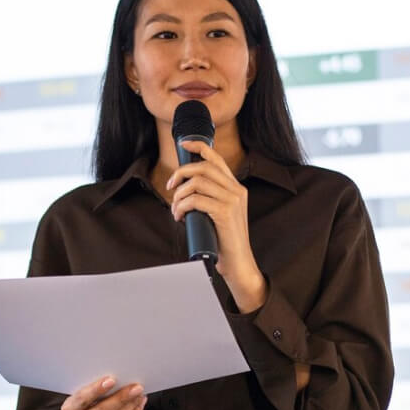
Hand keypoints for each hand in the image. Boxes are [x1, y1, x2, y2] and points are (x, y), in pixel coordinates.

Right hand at [60, 376, 146, 409]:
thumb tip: (120, 379)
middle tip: (136, 388)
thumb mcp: (86, 396)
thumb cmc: (88, 406)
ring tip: (139, 396)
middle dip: (121, 398)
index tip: (112, 380)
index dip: (97, 389)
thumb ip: (97, 389)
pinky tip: (138, 406)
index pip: (82, 398)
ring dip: (130, 407)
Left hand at [168, 141, 266, 312]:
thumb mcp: (219, 215)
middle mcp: (237, 191)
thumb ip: (210, 200)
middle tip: (170, 187)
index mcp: (236, 188)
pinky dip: (182, 206)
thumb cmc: (225, 242)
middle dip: (181, 173)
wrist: (239, 264)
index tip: (184, 145)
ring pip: (197, 182)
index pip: (217, 159)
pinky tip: (179, 216)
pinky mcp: (225, 212)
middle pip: (203, 167)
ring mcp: (233, 201)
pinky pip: (196, 199)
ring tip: (176, 208)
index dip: (199, 147)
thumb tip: (184, 190)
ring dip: (179, 194)